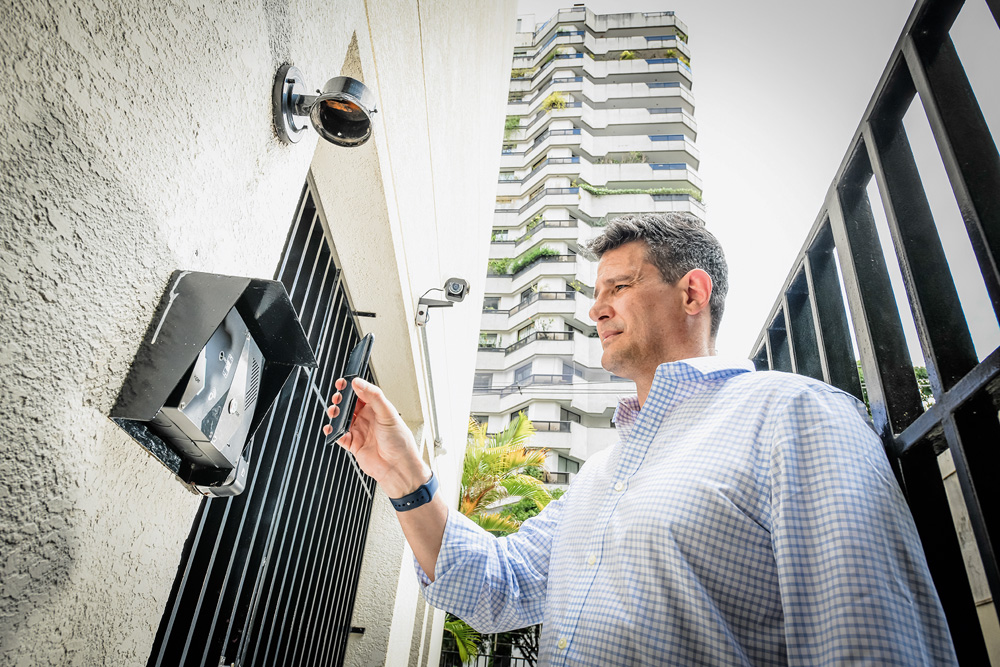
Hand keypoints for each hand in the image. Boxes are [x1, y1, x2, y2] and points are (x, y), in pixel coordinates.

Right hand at [324, 377, 428, 496]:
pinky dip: (333, 431)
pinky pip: (339, 436)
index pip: (363, 393)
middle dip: (341, 400)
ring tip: (333, 411)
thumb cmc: (400, 442)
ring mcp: (360, 431)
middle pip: (350, 405)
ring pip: (342, 419)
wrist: (398, 467)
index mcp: (378, 409)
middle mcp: (368, 419)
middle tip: (337, 397)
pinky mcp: (354, 444)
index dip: (353, 387)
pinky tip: (331, 428)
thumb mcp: (388, 414)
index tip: (344, 382)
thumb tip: (359, 383)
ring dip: (336, 414)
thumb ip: (373, 396)